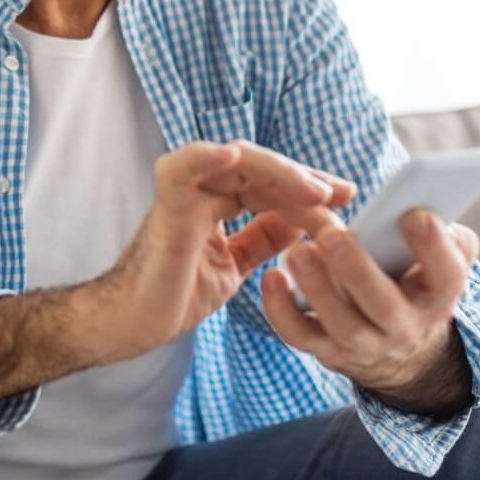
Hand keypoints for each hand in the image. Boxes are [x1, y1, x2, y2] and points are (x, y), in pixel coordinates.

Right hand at [97, 140, 355, 361]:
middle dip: (302, 178)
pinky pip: (181, 170)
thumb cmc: (176, 293)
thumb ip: (263, 238)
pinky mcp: (165, 207)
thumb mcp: (235, 264)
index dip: (307, 186)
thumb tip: (301, 222)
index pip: (268, 180)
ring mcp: (183, 193)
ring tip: (314, 190)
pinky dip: (204, 156)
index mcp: (216, 199)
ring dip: (278, 172)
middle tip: (338, 194)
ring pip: (235, 161)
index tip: (345, 196)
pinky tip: (233, 156)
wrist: (134, 324)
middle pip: (258, 166)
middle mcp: (201, 188)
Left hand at [261, 208, 479, 402]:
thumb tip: (428, 203)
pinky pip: (301, 335)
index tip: (413, 214)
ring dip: (317, 287)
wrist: (399, 348)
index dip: (433, 246)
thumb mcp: (438, 261)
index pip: (447, 275)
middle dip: (358, 269)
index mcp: (438, 296)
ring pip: (341, 323)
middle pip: (385, 306)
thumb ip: (444, 234)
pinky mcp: (328, 350)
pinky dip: (282, 310)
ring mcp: (365, 344)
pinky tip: (272, 278)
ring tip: (298, 252)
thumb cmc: (412, 281)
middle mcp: (405, 327)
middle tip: (333, 235)